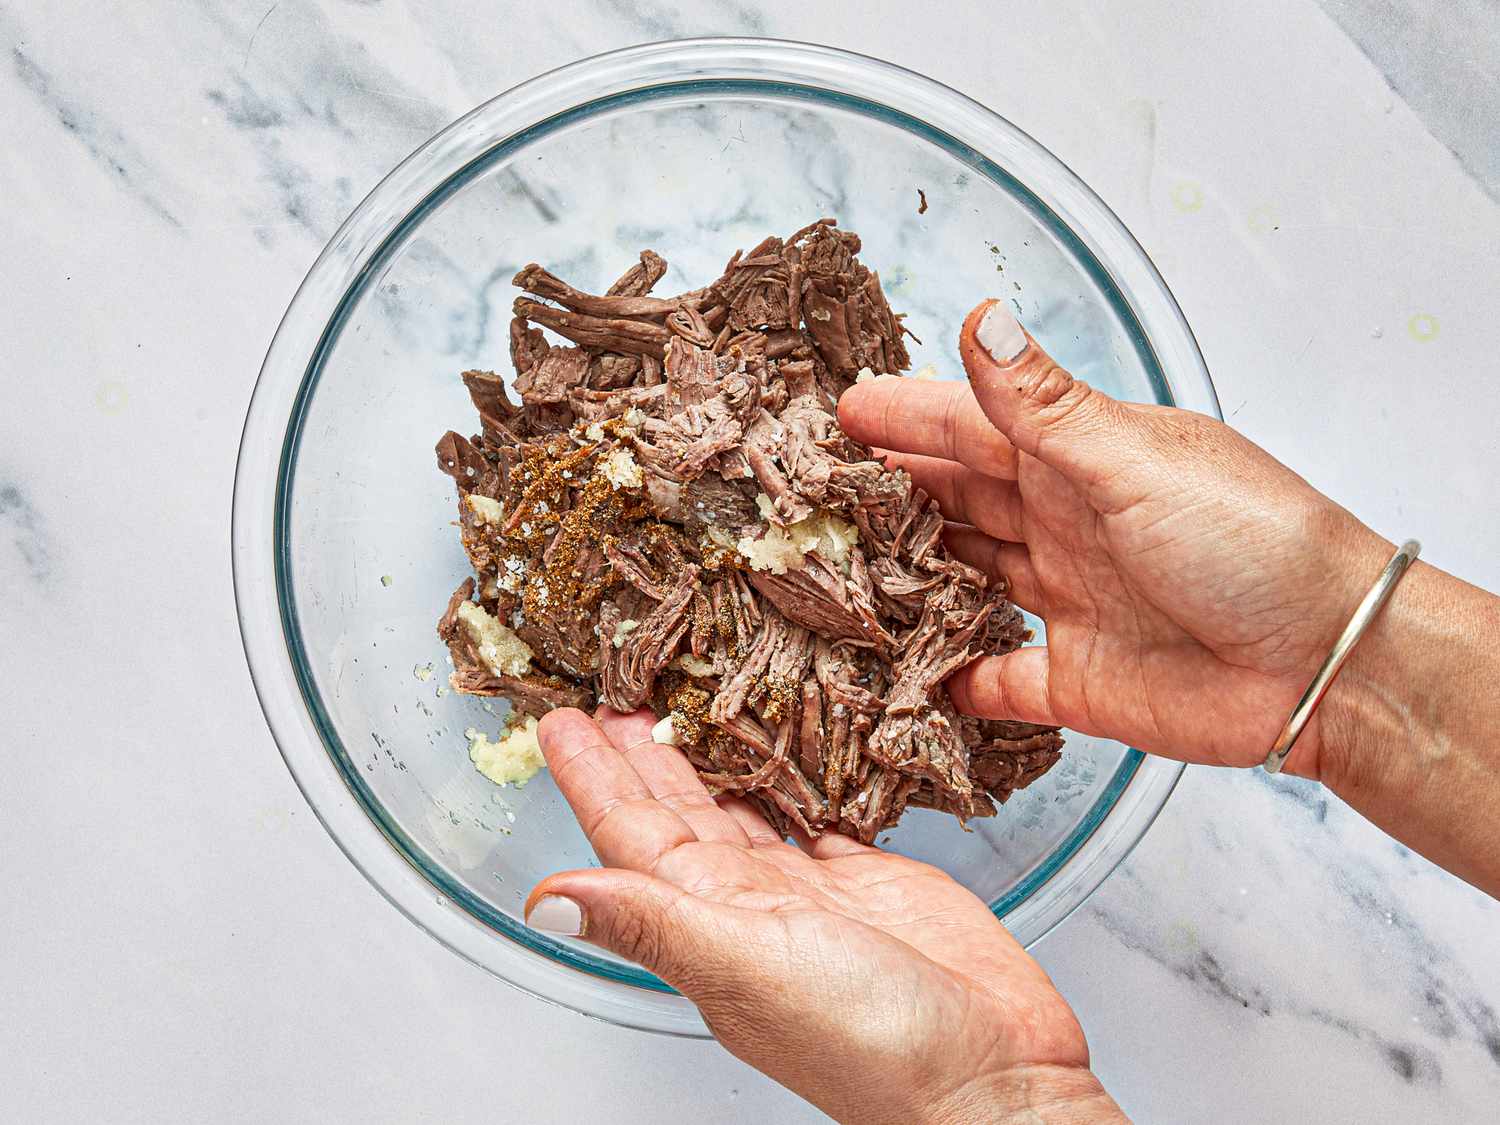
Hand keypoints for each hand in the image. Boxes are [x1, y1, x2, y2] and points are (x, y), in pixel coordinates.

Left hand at [525, 707, 1123, 1124]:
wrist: (991, 1082)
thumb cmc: (873, 1042)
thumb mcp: (747, 969)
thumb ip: (651, 923)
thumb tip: (547, 900)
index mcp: (707, 925)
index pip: (630, 836)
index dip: (593, 778)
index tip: (562, 721)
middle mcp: (749, 908)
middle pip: (679, 815)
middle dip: (642, 756)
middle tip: (615, 692)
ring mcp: (810, 895)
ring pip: (744, 810)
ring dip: (710, 761)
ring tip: (681, 708)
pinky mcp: (871, 881)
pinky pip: (816, 815)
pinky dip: (795, 780)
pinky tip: (783, 752)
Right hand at [839, 300, 1390, 779]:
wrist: (1331, 664)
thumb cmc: (1255, 542)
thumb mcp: (1137, 462)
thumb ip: (1046, 406)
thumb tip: (980, 316)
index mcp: (1078, 460)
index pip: (970, 428)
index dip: (904, 418)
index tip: (838, 412)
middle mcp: (1062, 524)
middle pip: (955, 499)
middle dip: (886, 492)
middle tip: (809, 492)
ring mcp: (1064, 600)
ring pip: (962, 579)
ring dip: (906, 575)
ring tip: (829, 574)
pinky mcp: (1071, 678)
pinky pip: (991, 676)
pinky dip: (948, 677)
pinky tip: (899, 675)